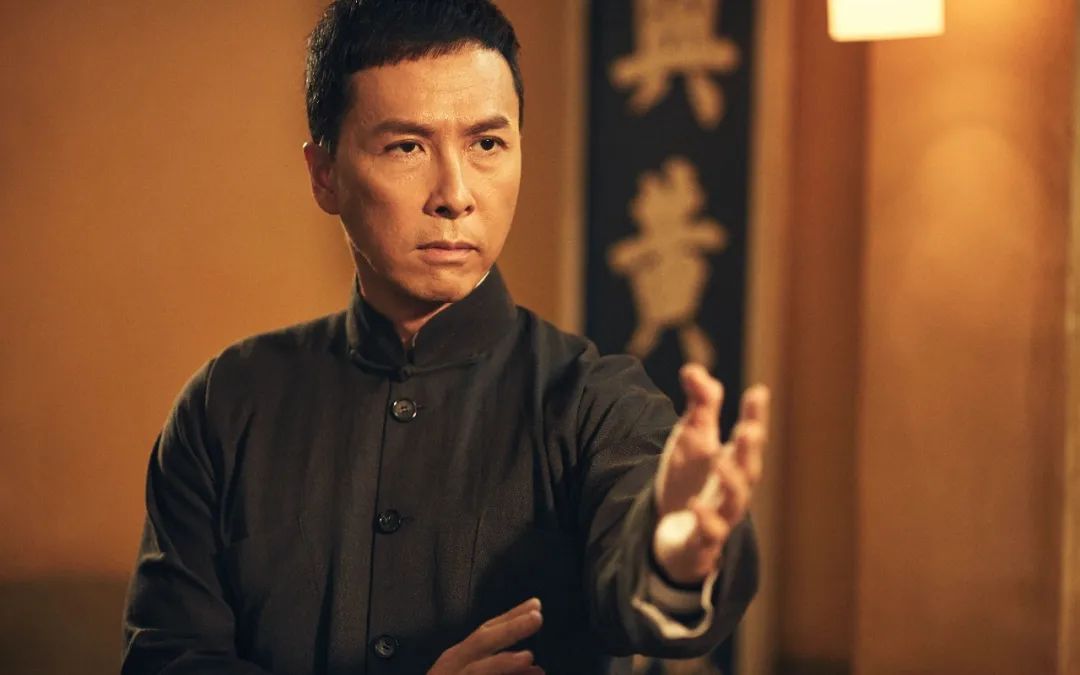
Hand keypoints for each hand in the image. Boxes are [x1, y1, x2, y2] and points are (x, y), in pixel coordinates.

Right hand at [428, 598, 545, 674]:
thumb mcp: (475, 672)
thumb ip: (503, 668)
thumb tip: (538, 669)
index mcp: (459, 657)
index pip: (487, 631)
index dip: (511, 616)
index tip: (536, 604)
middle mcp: (453, 665)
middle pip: (481, 642)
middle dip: (509, 629)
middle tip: (537, 617)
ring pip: (477, 671)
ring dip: (502, 663)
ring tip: (527, 656)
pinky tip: (521, 673)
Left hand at [652, 364, 768, 584]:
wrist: (672, 530)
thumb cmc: (690, 480)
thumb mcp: (692, 438)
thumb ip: (699, 405)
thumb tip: (693, 368)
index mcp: (734, 461)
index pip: (748, 437)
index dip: (755, 416)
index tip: (758, 392)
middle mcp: (733, 488)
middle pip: (748, 469)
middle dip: (749, 450)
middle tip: (749, 428)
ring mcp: (720, 515)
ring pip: (734, 502)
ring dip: (732, 483)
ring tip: (721, 462)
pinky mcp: (702, 540)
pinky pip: (708, 532)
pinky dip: (706, 520)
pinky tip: (695, 504)